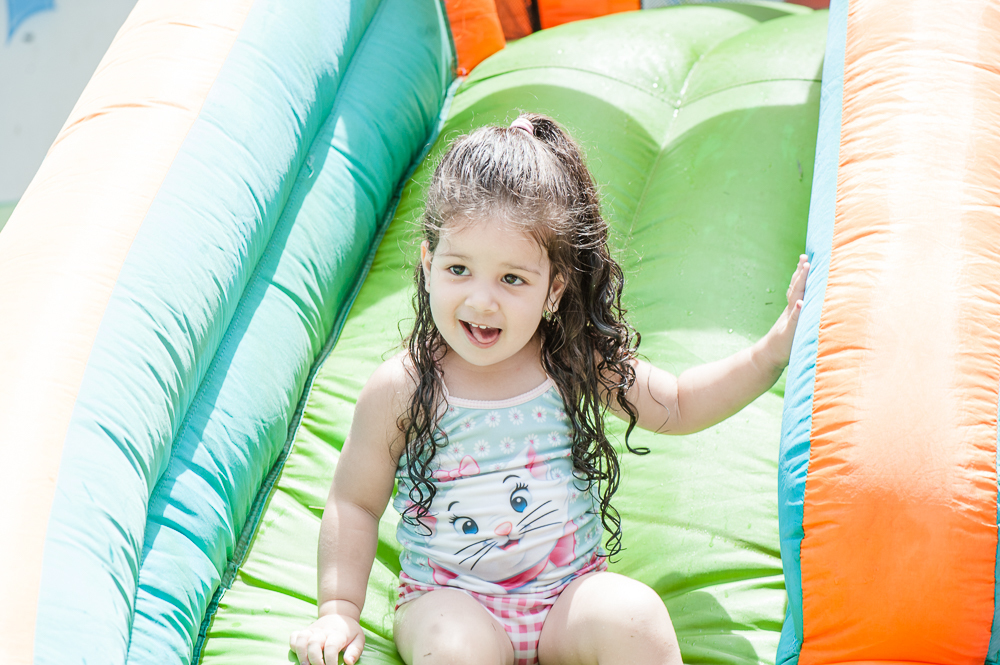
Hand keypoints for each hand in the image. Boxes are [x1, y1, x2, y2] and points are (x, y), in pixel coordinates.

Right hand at [290, 613, 364, 664]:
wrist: (340, 614)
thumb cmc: (349, 631)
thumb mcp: (359, 639)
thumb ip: (355, 651)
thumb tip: (348, 662)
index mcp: (337, 634)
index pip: (331, 647)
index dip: (330, 661)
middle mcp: (323, 631)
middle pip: (313, 643)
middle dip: (314, 659)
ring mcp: (312, 630)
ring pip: (301, 639)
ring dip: (301, 653)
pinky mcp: (305, 631)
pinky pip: (294, 636)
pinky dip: (293, 645)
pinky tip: (299, 654)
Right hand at [761, 254, 808, 369]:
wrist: (770, 355)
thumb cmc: (785, 341)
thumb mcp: (793, 324)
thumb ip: (799, 313)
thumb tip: (805, 301)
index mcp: (793, 308)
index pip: (797, 287)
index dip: (801, 273)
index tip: (805, 258)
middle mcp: (792, 311)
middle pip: (796, 288)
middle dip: (801, 273)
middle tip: (806, 259)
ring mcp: (791, 320)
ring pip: (796, 298)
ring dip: (801, 283)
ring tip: (805, 269)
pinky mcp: (790, 332)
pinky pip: (795, 319)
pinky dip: (798, 311)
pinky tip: (801, 303)